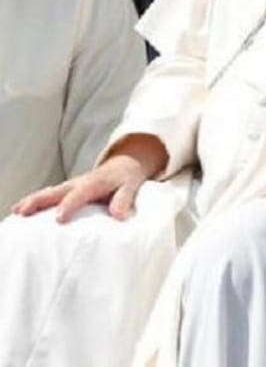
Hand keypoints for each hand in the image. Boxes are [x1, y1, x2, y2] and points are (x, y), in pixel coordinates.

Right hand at [11, 135, 163, 222]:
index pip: (80, 194)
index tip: (58, 218)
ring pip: (48, 192)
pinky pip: (49, 194)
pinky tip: (21, 210)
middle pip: (56, 191)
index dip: (69, 206)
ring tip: (16, 212)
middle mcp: (79, 182)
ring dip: (32, 201)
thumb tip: (119, 216)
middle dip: (39, 201)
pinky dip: (34, 201)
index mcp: (94, 182)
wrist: (125, 163)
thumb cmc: (127, 177)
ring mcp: (70, 185)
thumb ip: (124, 199)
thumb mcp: (132, 185)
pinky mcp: (67, 190)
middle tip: (23, 212)